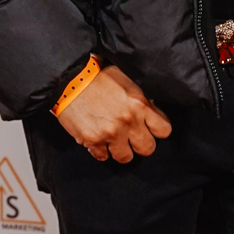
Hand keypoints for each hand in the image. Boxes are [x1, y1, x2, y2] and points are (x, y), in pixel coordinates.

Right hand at [56, 63, 171, 162]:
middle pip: (147, 148)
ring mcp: (110, 133)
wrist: (69, 79)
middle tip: (132, 137)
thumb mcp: (127, 80)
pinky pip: (103, 157)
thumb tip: (150, 110)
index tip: (150, 128)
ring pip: (126, 157)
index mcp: (140, 104)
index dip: (157, 130)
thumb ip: (141, 99)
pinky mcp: (92, 140)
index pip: (164, 130)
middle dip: (141, 143)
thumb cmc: (97, 76)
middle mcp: (128, 121)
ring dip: (121, 150)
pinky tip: (99, 140)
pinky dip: (101, 150)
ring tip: (115, 141)